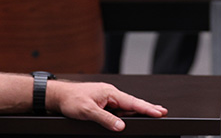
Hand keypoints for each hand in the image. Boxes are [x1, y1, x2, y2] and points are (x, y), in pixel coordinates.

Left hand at [47, 81, 167, 131]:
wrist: (58, 97)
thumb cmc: (71, 99)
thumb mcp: (88, 111)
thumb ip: (106, 119)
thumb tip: (120, 126)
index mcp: (110, 93)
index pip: (132, 102)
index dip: (147, 108)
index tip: (159, 112)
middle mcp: (110, 95)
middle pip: (132, 104)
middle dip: (148, 108)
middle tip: (162, 112)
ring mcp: (106, 100)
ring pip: (125, 108)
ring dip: (137, 111)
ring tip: (151, 113)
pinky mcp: (102, 104)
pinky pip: (117, 110)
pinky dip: (126, 114)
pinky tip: (129, 118)